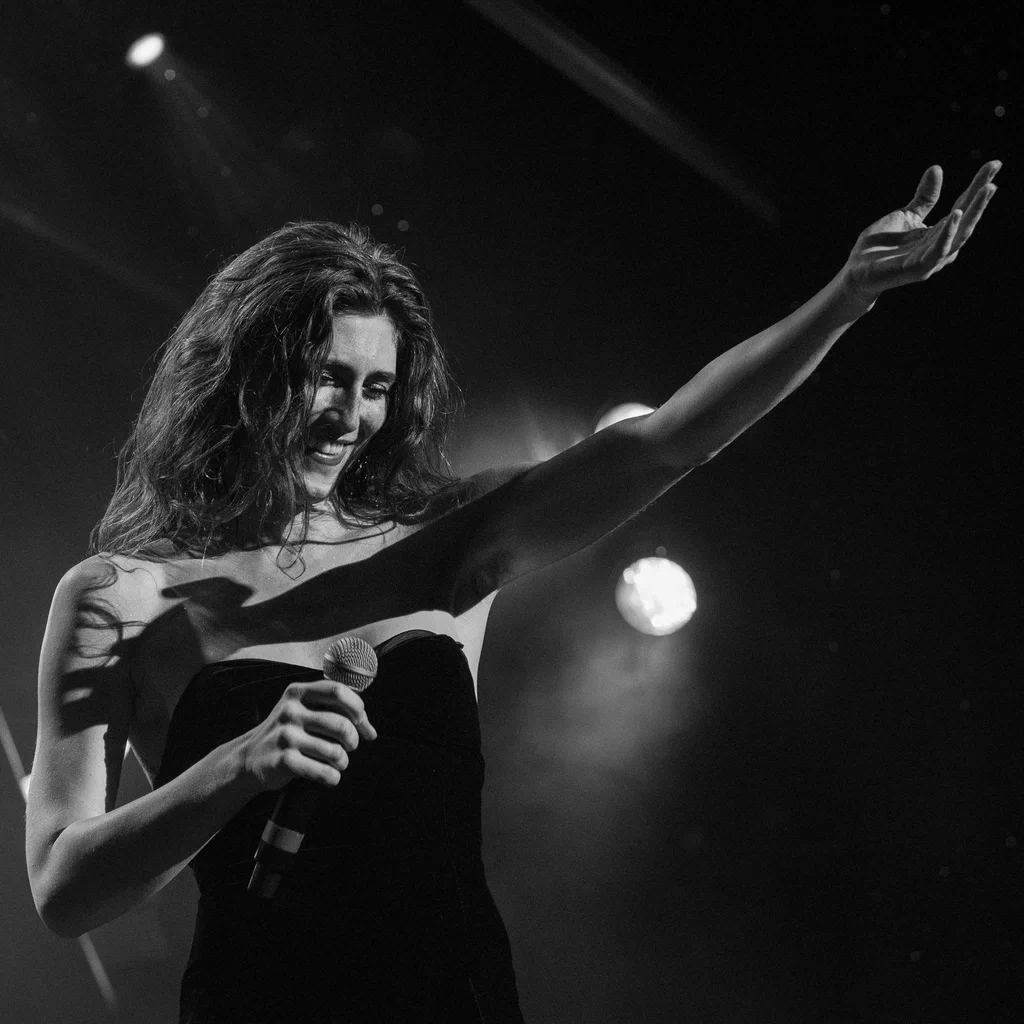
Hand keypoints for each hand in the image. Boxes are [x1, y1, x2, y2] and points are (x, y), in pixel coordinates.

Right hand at [238, 678, 376, 790]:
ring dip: (343, 761)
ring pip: (335, 751)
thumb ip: (332, 710)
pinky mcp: (284, 761)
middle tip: (351, 746)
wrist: (249, 759)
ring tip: (339, 762)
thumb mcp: (302, 711)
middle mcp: (291, 711)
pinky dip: (333, 777)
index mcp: (298, 692)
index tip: (363, 723)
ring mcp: (286, 736)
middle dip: (353, 739)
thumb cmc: (286, 733)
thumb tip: (370, 729)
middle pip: (341, 724)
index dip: (357, 708)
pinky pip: (323, 771)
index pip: (338, 691)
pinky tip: (330, 776)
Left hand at [840, 160, 1000, 304]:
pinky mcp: (918, 269)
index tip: (995, 164)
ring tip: (987, 189)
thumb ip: (924, 197)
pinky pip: (938, 250)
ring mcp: (931, 259)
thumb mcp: (904, 215)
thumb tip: (937, 168)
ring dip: (974, 212)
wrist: (855, 272)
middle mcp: (940, 246)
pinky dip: (948, 233)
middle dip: (982, 197)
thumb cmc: (879, 246)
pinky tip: (956, 215)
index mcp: (939, 232)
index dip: (978, 185)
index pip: (963, 205)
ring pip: (960, 234)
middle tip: (995, 176)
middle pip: (967, 218)